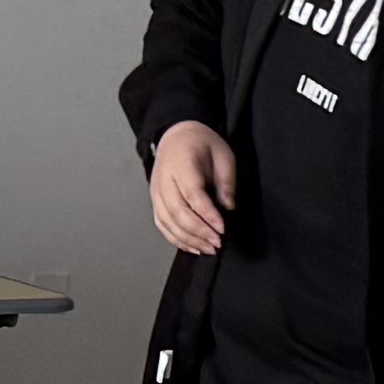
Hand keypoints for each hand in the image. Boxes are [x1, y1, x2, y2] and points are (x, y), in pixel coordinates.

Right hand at [149, 120, 235, 256]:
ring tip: (208, 248)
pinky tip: (192, 246)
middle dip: (198, 231)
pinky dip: (175, 238)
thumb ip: (226, 181)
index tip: (222, 228)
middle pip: (177, 211)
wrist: (176, 134)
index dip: (207, 214)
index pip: (192, 194)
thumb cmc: (201, 143)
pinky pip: (162, 224)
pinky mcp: (155, 201)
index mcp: (181, 164)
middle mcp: (164, 180)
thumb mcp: (223, 154)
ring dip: (188, 239)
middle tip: (217, 243)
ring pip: (168, 222)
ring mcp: (156, 192)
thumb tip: (228, 208)